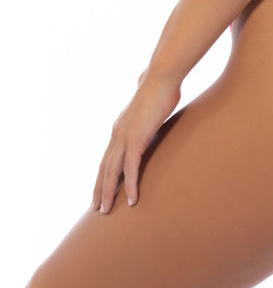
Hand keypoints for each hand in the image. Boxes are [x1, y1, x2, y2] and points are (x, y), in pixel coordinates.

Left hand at [92, 70, 180, 212]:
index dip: (102, 174)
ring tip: (106, 210)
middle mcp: (117, 133)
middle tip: (97, 208)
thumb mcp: (149, 105)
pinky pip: (131, 168)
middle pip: (104, 167)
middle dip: (99, 188)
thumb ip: (146, 113)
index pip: (107, 156)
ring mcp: (125, 137)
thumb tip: (152, 110)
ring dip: (109, 192)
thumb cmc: (160, 86)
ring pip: (112, 171)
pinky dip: (130, 185)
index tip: (100, 188)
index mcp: (119, 127)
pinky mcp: (136, 139)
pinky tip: (132, 199)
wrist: (161, 76)